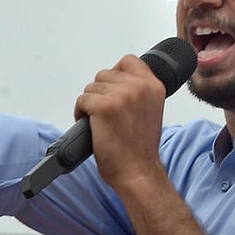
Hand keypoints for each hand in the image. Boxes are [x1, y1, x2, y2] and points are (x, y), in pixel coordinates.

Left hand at [74, 55, 167, 188]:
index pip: (128, 61)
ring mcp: (121, 95)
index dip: (116, 74)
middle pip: (104, 74)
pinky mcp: (103, 106)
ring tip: (99, 122)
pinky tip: (90, 126)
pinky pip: (82, 100)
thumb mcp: (150, 111)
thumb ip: (139, 93)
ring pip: (91, 87)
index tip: (113, 89)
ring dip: (90, 104)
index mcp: (153, 86)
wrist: (138, 173)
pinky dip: (80, 113)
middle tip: (105, 114)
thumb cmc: (140, 149)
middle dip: (100, 93)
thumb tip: (117, 83)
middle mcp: (139, 87)